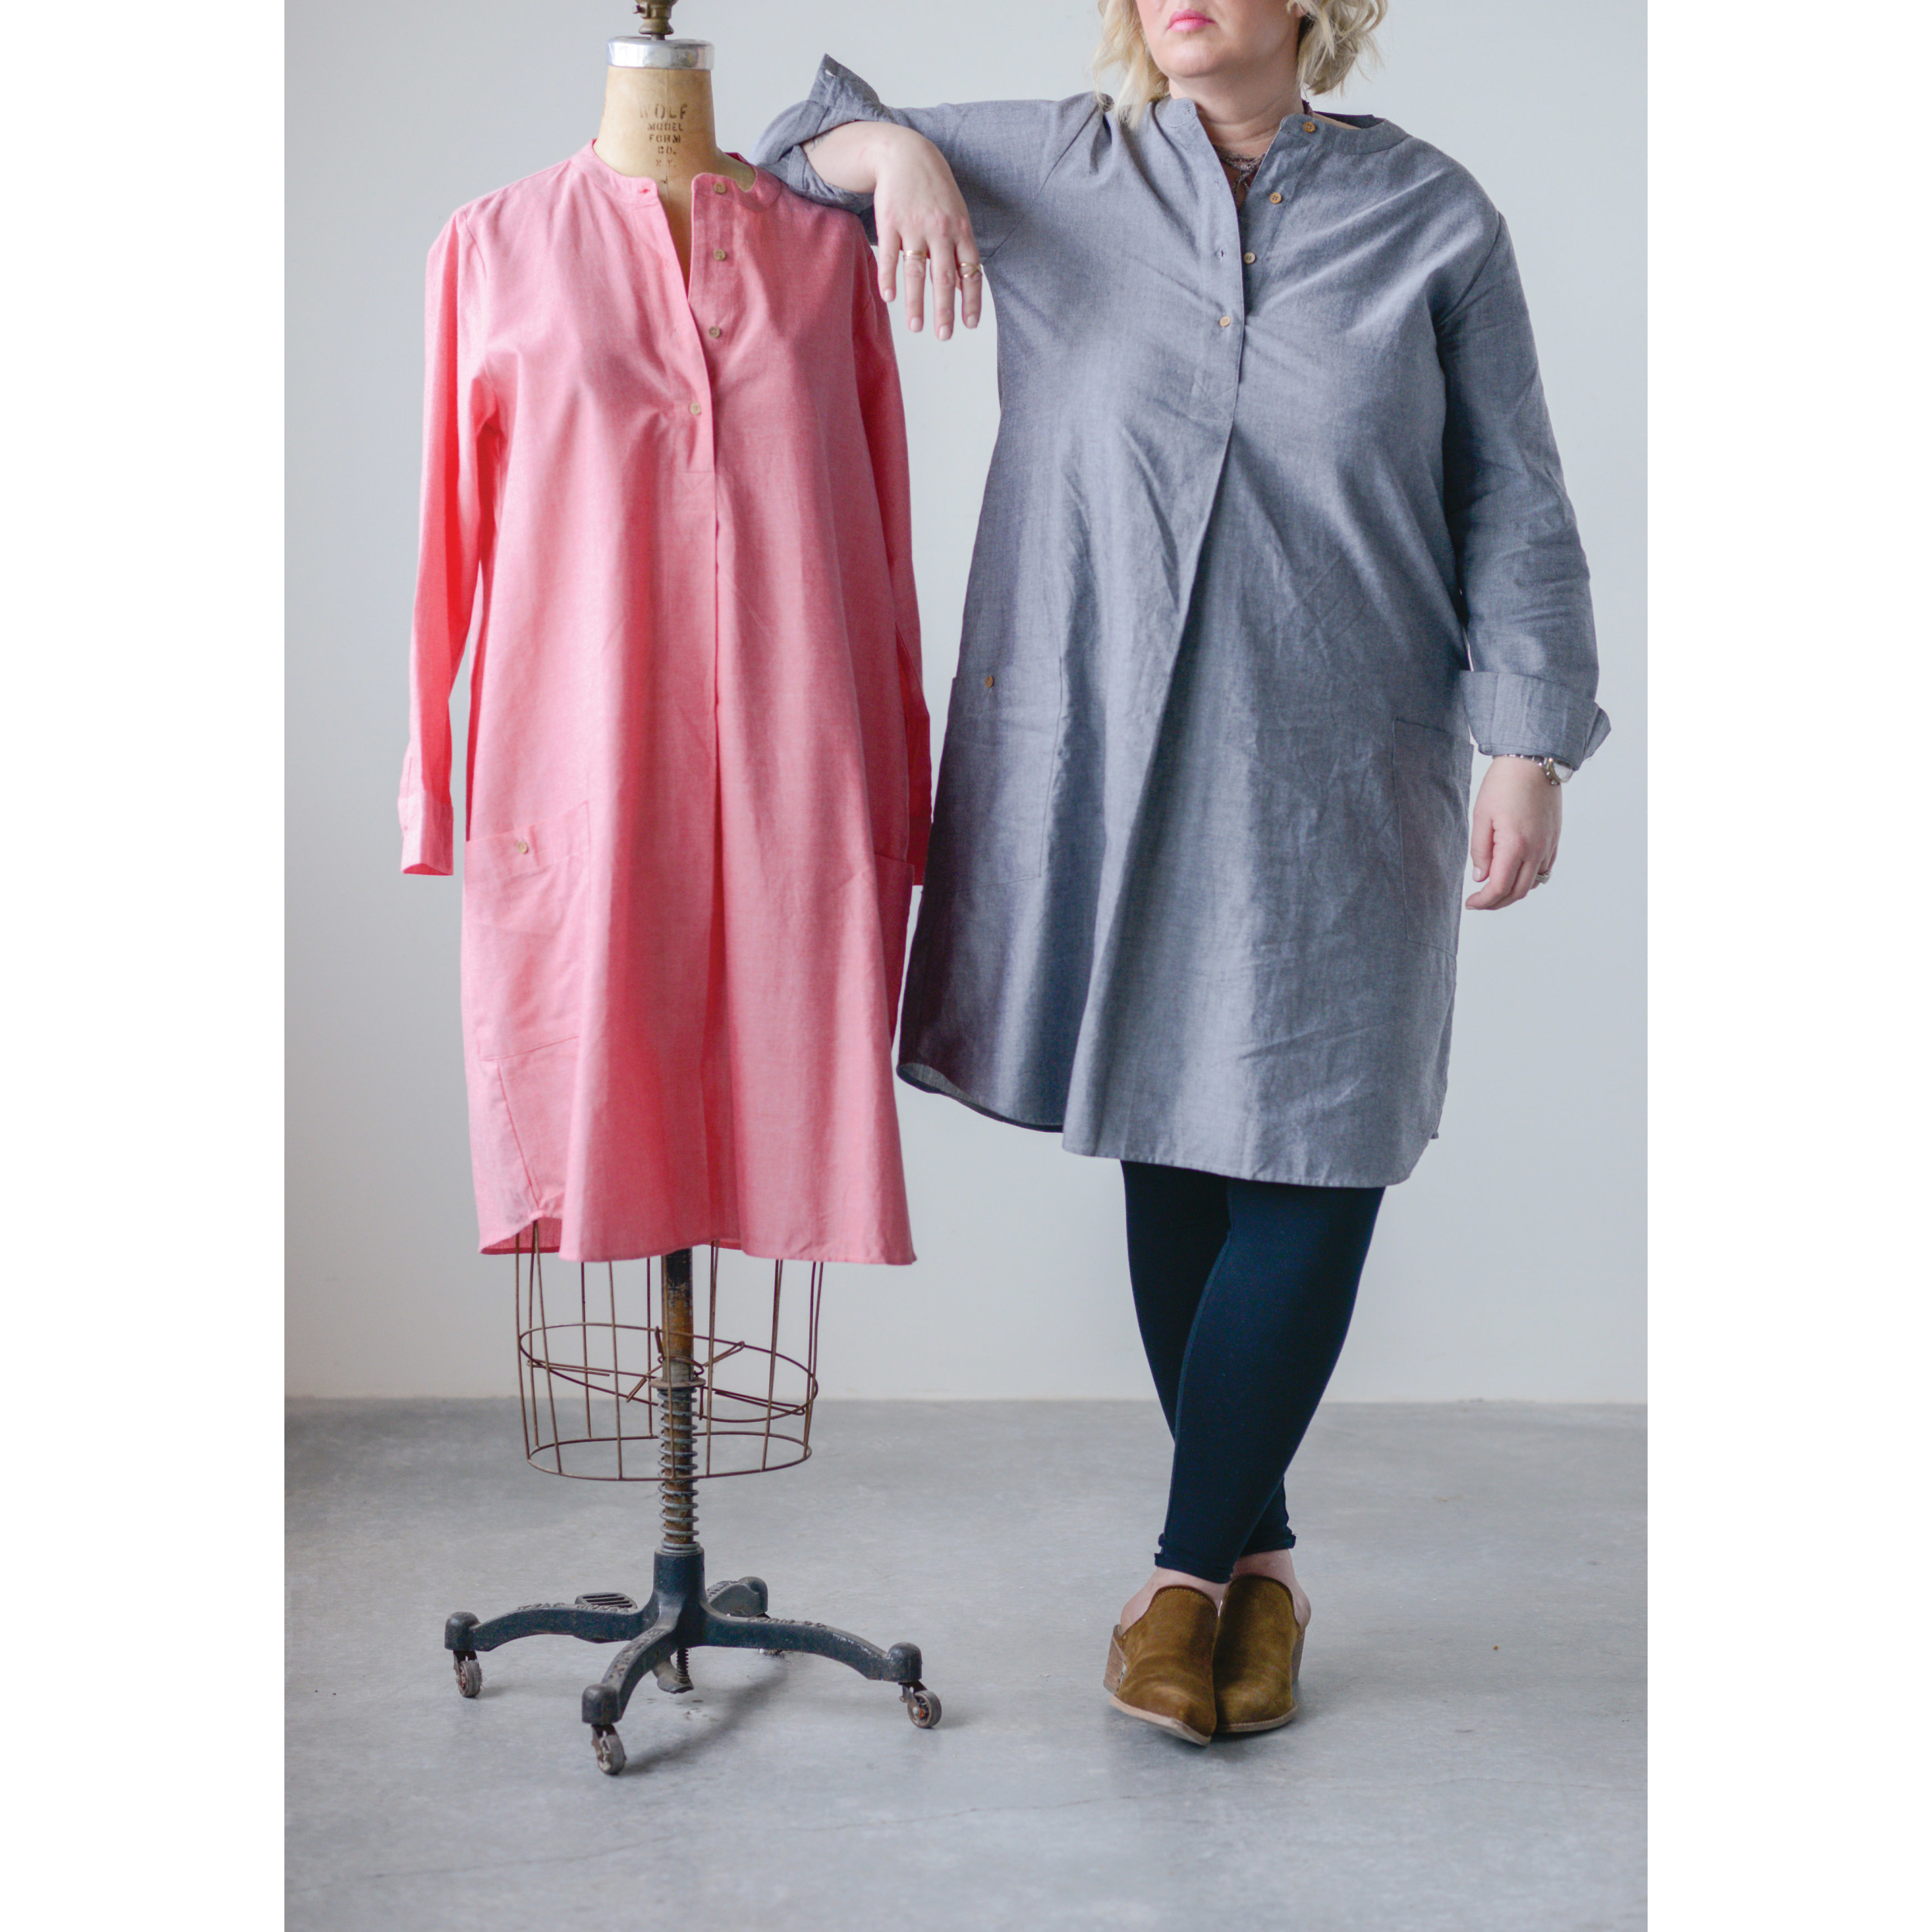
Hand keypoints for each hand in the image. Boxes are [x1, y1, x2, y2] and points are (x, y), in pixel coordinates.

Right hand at [806, 123, 983, 339]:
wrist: (906, 153)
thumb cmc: (935, 189)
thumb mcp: (956, 214)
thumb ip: (960, 250)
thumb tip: (962, 288)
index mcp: (961, 229)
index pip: (970, 270)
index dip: (971, 299)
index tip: (969, 324)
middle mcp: (940, 229)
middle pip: (944, 276)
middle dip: (945, 309)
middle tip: (944, 335)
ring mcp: (914, 225)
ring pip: (917, 270)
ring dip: (917, 302)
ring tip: (917, 328)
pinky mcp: (890, 221)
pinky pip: (890, 255)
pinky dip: (889, 277)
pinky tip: (889, 298)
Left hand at [1466, 757, 1562, 909]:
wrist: (1533, 762)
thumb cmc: (1504, 784)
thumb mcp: (1481, 816)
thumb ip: (1480, 850)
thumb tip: (1481, 876)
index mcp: (1515, 845)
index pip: (1499, 887)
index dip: (1484, 901)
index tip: (1470, 903)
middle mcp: (1536, 850)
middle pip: (1518, 892)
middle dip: (1497, 902)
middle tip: (1480, 901)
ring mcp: (1548, 845)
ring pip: (1533, 883)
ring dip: (1514, 892)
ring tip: (1495, 888)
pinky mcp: (1554, 839)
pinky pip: (1544, 869)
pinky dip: (1529, 879)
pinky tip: (1515, 874)